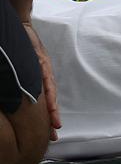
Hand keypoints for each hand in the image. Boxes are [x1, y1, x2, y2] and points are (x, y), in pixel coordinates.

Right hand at [22, 22, 60, 140]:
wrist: (23, 29)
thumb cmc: (23, 48)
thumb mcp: (26, 67)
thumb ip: (27, 81)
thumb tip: (22, 97)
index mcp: (41, 78)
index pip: (46, 99)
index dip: (49, 114)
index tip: (52, 130)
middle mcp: (45, 75)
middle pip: (50, 99)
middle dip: (52, 117)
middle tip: (55, 134)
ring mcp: (43, 68)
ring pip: (49, 92)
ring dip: (52, 108)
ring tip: (55, 123)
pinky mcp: (40, 61)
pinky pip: (43, 77)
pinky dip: (46, 89)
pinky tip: (49, 100)